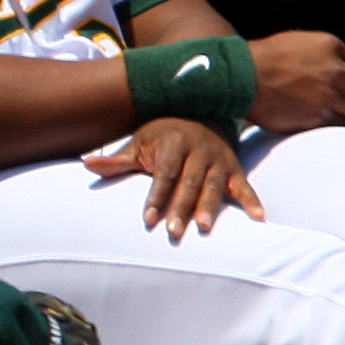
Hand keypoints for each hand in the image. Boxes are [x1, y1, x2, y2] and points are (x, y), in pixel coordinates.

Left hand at [84, 117, 266, 237]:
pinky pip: (245, 186)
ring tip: (204, 227)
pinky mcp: (235, 168)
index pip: (164, 173)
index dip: (156, 197)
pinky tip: (259, 219)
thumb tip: (86, 163)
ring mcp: (219, 159)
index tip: (148, 220)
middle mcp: (199, 149)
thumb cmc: (163, 135)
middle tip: (174, 232)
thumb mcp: (140, 142)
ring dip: (210, 207)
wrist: (200, 113)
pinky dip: (253, 202)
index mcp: (173, 142)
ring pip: (215, 186)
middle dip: (181, 208)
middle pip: (189, 183)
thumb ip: (118, 159)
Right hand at [247, 30, 344, 133]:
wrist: (241, 77)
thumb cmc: (264, 58)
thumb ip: (324, 54)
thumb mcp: (299, 42)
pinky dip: (340, 129)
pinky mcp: (318, 118)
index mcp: (331, 47)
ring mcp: (329, 96)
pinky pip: (341, 128)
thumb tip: (344, 70)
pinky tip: (330, 127)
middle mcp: (336, 70)